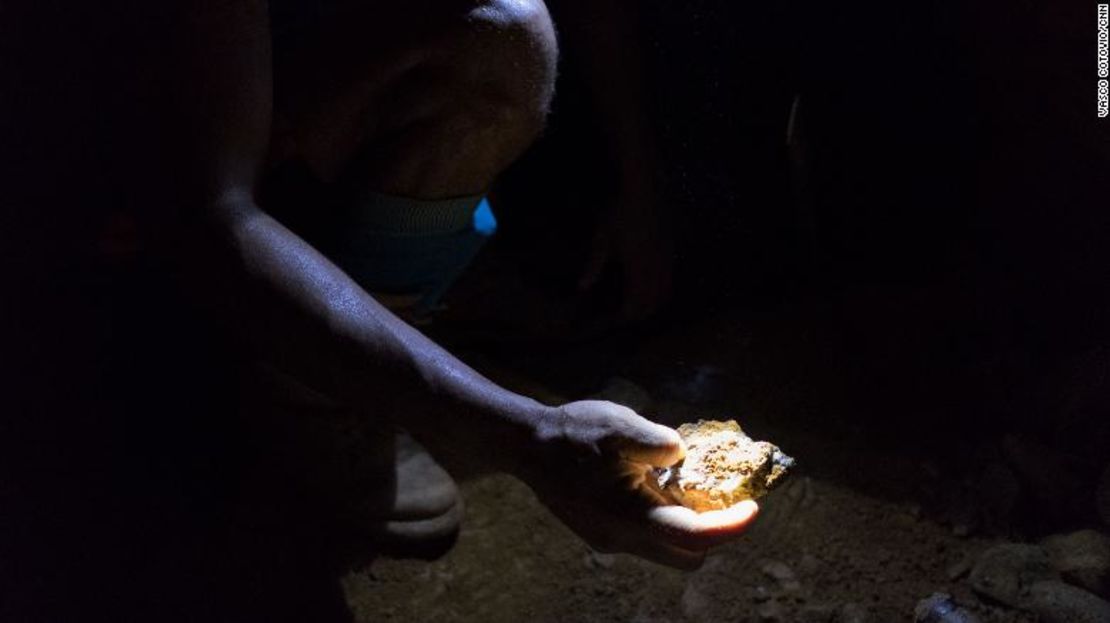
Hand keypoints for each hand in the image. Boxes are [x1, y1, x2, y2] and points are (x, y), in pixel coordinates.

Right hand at [518, 400, 757, 569]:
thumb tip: (684, 456)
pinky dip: (664, 518)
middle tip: (723, 496)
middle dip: (714, 531)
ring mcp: (611, 540)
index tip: (753, 508)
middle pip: (687, 554)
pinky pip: (648, 536)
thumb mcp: (618, 426)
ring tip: (685, 484)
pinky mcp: (605, 533)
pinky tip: (656, 484)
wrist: (526, 447)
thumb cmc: (571, 434)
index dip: (730, 527)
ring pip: (668, 547)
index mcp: (629, 516)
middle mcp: (622, 539)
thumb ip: (657, 442)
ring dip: (688, 524)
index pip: (695, 538)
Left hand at [579, 173, 674, 323]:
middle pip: (653, 303)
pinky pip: (670, 280)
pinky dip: (662, 291)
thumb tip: (582, 287)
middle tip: (624, 316)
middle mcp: (655, 267)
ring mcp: (666, 260)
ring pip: (665, 293)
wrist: (644, 191)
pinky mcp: (672, 252)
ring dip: (653, 305)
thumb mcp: (601, 239)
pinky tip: (651, 288)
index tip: (614, 318)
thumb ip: (593, 265)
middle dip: (640, 314)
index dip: (625, 315)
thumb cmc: (619, 214)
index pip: (635, 302)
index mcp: (636, 266)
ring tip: (638, 306)